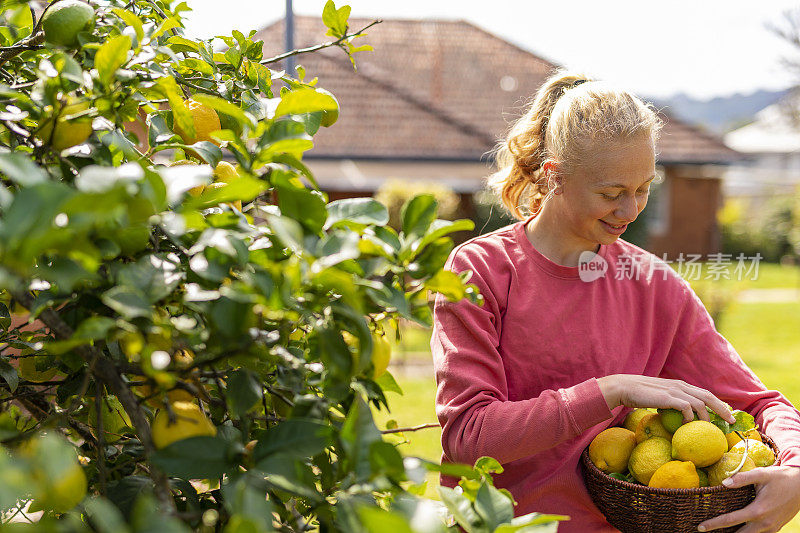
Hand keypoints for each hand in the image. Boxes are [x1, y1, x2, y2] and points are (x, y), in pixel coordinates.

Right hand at [596, 374, 735, 423]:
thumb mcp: (659, 398)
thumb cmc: (639, 395)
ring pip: (700, 403)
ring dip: (707, 416)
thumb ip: (670, 404)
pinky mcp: (668, 397)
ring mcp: (675, 390)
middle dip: (722, 409)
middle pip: (709, 396)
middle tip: (730, 422)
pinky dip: (690, 418)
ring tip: (710, 428)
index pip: (704, 393)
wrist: (624, 387)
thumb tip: (677, 418)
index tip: (725, 415)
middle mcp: (681, 386)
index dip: (717, 404)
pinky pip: (687, 408)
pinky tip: (686, 427)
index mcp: (680, 385)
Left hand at [697, 466, 799, 531]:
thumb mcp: (761, 474)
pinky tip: (738, 529)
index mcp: (758, 510)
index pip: (730, 520)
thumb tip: (723, 483)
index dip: (714, 524)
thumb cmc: (780, 478)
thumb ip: (741, 478)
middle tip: (707, 531)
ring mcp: (771, 528)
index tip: (700, 527)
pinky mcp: (776, 528)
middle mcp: (765, 523)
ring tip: (721, 532)